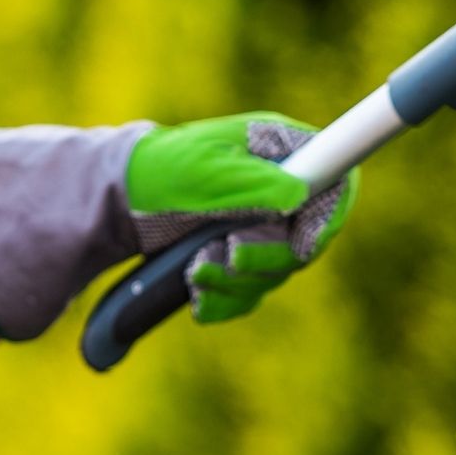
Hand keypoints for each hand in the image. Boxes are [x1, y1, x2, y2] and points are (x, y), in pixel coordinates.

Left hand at [124, 113, 355, 320]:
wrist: (118, 200)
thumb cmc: (161, 170)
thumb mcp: (206, 170)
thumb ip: (257, 182)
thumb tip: (301, 197)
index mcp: (284, 155)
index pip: (337, 186)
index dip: (330, 218)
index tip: (303, 242)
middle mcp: (283, 193)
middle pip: (308, 241)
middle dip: (266, 257)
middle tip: (229, 254)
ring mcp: (265, 228)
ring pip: (277, 273)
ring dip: (236, 281)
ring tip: (195, 268)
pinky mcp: (243, 260)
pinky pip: (250, 294)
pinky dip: (223, 299)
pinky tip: (195, 289)